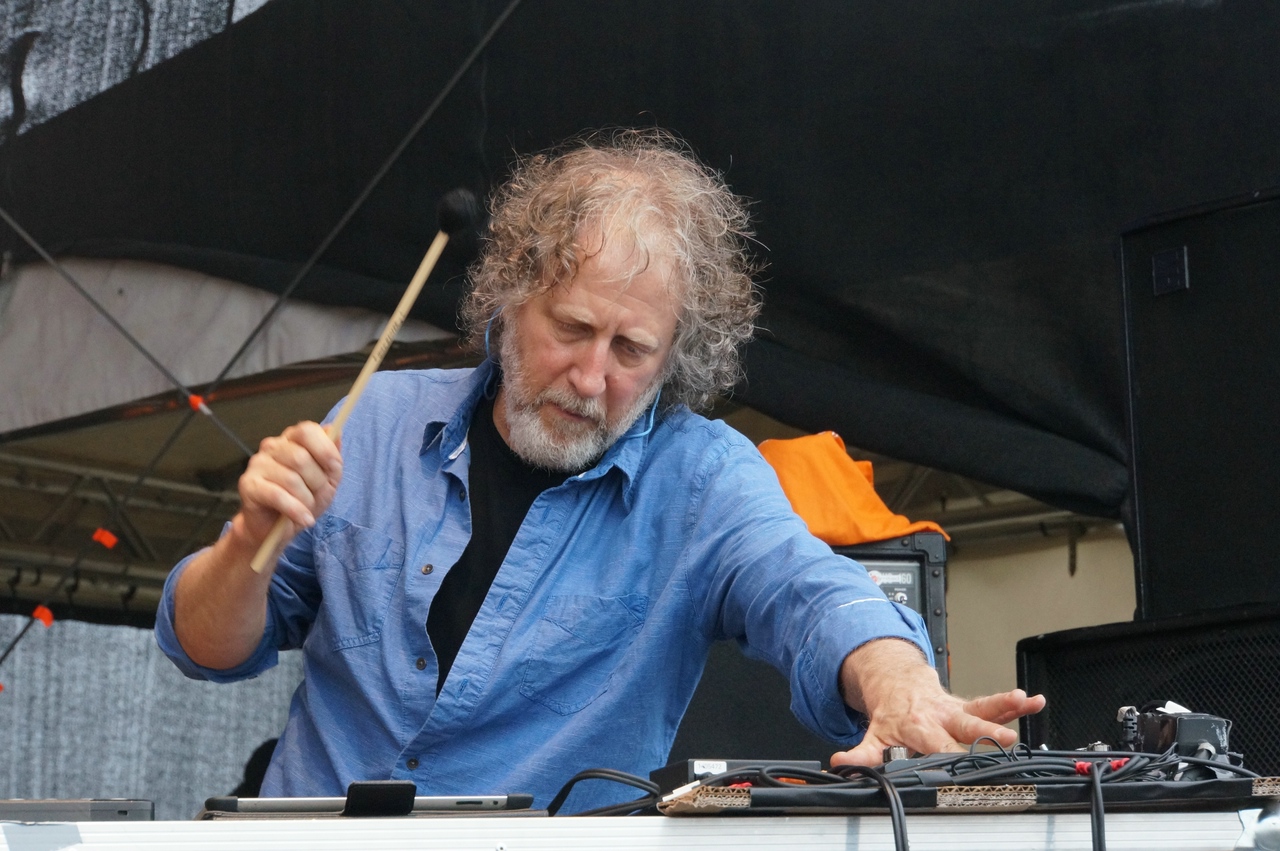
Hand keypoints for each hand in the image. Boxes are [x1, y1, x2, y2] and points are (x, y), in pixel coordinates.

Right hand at [233, 421, 342, 547]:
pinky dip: (296, 510)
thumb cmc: (302, 499)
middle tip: (317, 496)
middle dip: (317, 482)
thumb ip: (333, 457)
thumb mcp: (327, 480)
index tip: (334, 468)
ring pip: (291, 479)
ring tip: (307, 509)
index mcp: (291, 439)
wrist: (274, 527)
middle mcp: (272, 447)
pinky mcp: (248, 485)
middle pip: (301, 457)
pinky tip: (304, 519)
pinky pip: (278, 496)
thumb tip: (334, 430)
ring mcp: (257, 464)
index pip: (306, 430)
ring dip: (306, 499)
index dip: (324, 449)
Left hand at [830, 638, 1045, 766]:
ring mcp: (956, 709)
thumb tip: (841, 763)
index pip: (934, 746)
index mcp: (918, 726)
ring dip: (1005, 706)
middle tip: (1003, 738)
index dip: (946, 755)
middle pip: (964, 726)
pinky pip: (993, 703)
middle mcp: (940, 716)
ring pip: (983, 708)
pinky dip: (1015, 702)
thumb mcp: (873, 735)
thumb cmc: (891, 714)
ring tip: (1025, 701)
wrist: (897, 682)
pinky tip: (1034, 701)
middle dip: (984, 732)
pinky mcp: (968, 705)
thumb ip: (861, 753)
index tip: (960, 764)